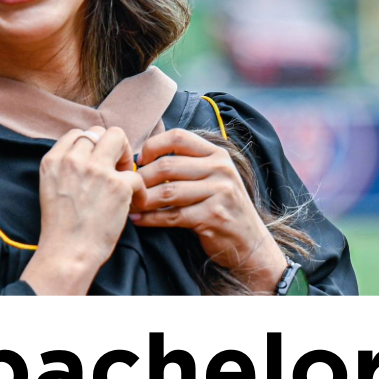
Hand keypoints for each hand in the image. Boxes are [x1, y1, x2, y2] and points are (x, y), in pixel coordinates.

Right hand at [23, 126, 139, 295]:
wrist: (68, 252)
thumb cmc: (61, 227)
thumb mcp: (51, 188)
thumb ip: (66, 168)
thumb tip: (91, 157)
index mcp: (53, 161)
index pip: (77, 134)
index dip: (92, 146)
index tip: (97, 163)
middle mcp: (73, 160)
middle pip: (99, 131)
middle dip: (111, 146)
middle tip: (115, 169)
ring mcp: (95, 170)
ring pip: (118, 138)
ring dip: (125, 157)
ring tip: (125, 180)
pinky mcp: (117, 185)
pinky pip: (136, 174)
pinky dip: (139, 190)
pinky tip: (134, 203)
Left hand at [130, 129, 288, 293]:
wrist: (250, 242)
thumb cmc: (222, 207)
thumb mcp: (214, 176)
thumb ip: (188, 163)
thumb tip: (143, 157)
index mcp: (217, 154)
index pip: (178, 137)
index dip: (153, 146)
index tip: (140, 161)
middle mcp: (221, 169)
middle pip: (167, 165)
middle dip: (142, 178)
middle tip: (129, 187)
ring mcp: (220, 192)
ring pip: (167, 192)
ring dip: (143, 199)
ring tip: (129, 204)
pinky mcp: (213, 216)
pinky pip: (172, 215)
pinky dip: (150, 218)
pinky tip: (138, 220)